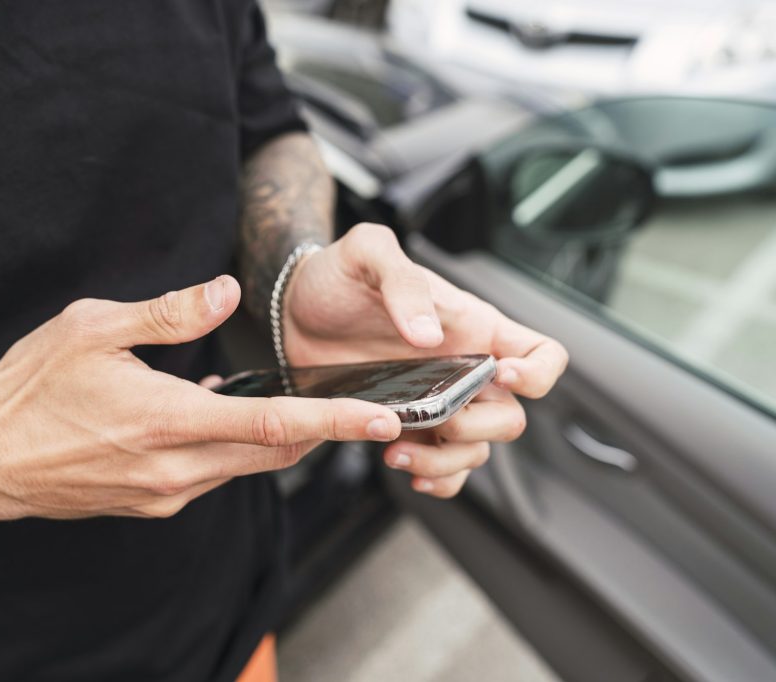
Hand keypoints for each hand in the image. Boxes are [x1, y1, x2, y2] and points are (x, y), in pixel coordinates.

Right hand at [0, 275, 401, 520]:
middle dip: (322, 430)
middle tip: (357, 405)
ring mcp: (164, 493)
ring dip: (279, 438)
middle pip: (274, 451)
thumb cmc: (29, 388)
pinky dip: (237, 448)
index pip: (273, 422)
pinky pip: (214, 476)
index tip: (384, 419)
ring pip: (247, 466)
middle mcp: (174, 467)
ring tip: (300, 406)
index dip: (335, 421)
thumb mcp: (93, 328)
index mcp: (167, 419)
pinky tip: (227, 418)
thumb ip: (168, 314)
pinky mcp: (152, 505)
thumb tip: (225, 292)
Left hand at [283, 224, 567, 497]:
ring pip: (476, 451)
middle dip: (480, 428)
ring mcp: (438, 403)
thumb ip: (402, 281)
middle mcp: (464, 369)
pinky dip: (435, 479)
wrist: (291, 309)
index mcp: (472, 328)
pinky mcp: (407, 427)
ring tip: (397, 453)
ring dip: (446, 462)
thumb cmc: (337, 276)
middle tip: (437, 419)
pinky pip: (444, 468)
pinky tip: (404, 467)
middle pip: (511, 418)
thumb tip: (429, 334)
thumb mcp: (367, 254)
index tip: (500, 376)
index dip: (538, 373)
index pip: (543, 354)